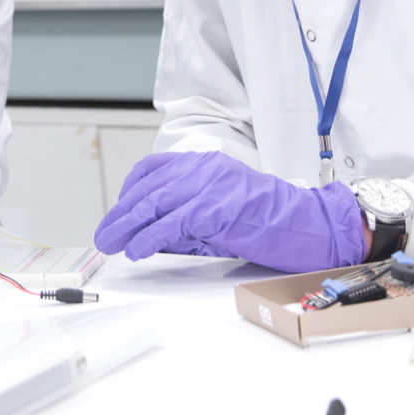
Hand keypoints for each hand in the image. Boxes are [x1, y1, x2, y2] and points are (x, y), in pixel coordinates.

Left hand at [92, 152, 365, 271]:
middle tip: (104, 235)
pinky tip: (137, 250)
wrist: (309, 225)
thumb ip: (190, 215)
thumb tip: (155, 232)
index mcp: (205, 164)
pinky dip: (149, 237)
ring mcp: (210, 187)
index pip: (154, 169)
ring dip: (127, 226)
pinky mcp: (217, 209)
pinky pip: (172, 223)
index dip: (130, 192)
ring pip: (154, 204)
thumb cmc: (269, 223)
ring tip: (111, 244)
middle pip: (148, 189)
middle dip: (121, 214)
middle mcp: (204, 169)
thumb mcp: (223, 209)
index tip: (118, 212)